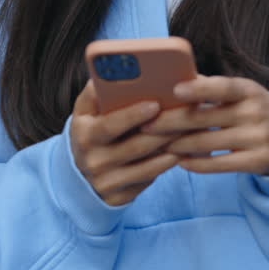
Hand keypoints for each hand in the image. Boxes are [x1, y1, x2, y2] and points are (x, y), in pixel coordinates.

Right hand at [69, 79, 181, 205]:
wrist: (78, 175)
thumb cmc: (90, 132)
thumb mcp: (84, 113)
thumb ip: (95, 93)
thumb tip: (111, 72)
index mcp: (84, 134)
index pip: (111, 124)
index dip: (133, 114)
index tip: (156, 103)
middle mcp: (93, 160)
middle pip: (136, 146)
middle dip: (164, 130)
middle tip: (187, 116)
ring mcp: (106, 182)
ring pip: (147, 166)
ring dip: (171, 149)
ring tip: (190, 133)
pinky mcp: (118, 198)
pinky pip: (148, 181)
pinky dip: (166, 166)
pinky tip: (181, 153)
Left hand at [142, 76, 268, 176]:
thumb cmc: (256, 110)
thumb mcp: (244, 93)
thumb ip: (213, 88)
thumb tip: (175, 79)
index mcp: (248, 91)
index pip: (223, 87)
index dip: (199, 88)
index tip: (174, 90)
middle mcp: (254, 113)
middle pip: (204, 118)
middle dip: (170, 122)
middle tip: (145, 125)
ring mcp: (257, 139)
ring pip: (206, 143)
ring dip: (177, 144)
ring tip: (155, 144)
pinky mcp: (257, 161)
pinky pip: (219, 164)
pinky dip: (196, 163)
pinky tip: (180, 161)